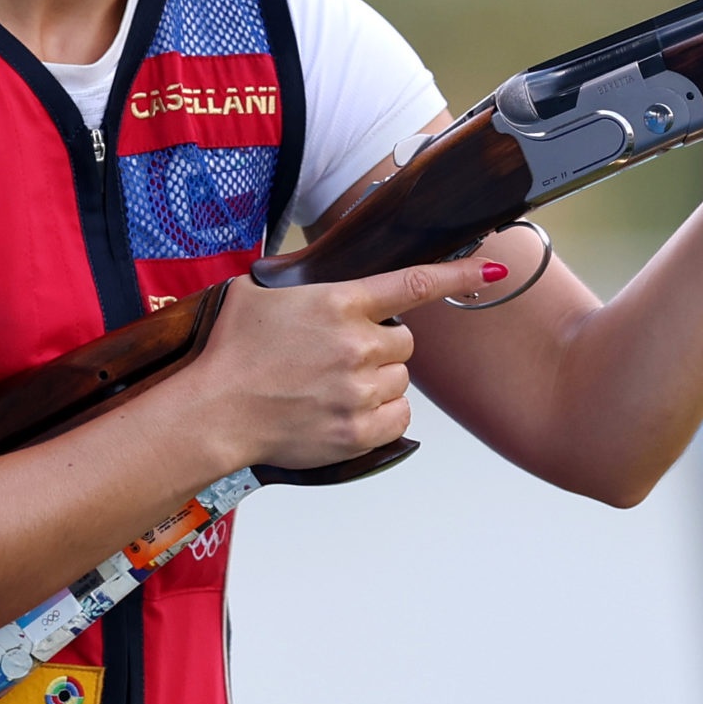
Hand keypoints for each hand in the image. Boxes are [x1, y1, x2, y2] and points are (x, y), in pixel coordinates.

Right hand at [192, 253, 508, 471]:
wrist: (211, 412)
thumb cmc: (228, 352)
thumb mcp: (258, 294)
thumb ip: (300, 284)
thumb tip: (315, 280)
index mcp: (338, 303)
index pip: (414, 284)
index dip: (458, 276)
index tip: (491, 272)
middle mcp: (357, 345)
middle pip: (405, 342)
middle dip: (380, 346)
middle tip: (338, 356)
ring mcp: (359, 390)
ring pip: (401, 380)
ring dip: (378, 382)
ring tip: (331, 387)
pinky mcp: (356, 432)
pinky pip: (397, 418)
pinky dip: (380, 415)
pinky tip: (345, 412)